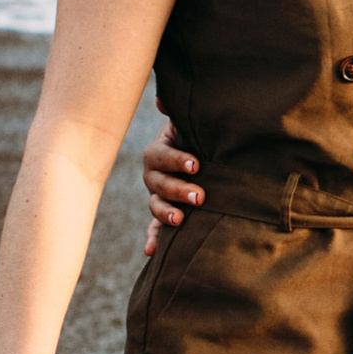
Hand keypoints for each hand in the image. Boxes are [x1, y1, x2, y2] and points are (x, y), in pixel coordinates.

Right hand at [141, 106, 201, 255]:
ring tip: (180, 219)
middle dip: (178, 190)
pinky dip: (153, 240)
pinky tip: (151, 252)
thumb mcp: (188, 124)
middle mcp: (154, 175)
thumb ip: (176, 114)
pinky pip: (154, 229)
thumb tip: (162, 100)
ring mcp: (158, 196)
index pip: (161, 157)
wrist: (201, 155)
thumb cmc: (195, 137)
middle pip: (159, 184)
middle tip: (200, 195)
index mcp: (159, 153)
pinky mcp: (164, 215)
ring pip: (156, 206)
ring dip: (166, 213)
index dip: (177, 160)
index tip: (196, 164)